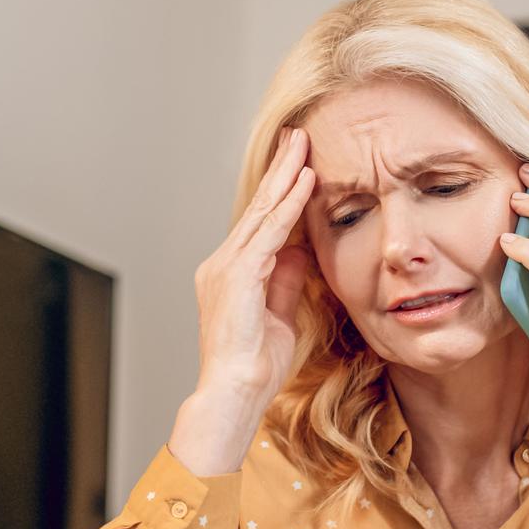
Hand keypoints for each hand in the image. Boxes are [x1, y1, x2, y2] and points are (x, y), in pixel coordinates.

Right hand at [190, 126, 316, 414]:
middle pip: (258, 206)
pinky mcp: (239, 274)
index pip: (259, 222)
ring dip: (286, 174)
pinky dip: (289, 204)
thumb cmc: (253, 368)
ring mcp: (226, 267)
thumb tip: (300, 252)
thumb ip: (286, 281)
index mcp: (229, 273)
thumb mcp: (279, 317)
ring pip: (262, 210)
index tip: (296, 162)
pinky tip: (306, 180)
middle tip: (296, 134)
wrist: (232, 393)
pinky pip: (270, 230)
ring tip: (303, 143)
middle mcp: (222, 263)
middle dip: (280, 168)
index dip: (279, 191)